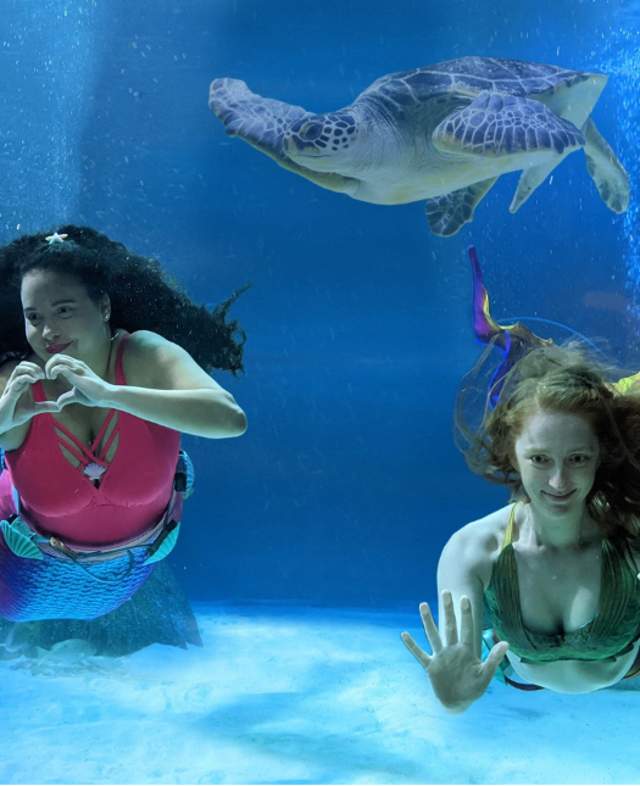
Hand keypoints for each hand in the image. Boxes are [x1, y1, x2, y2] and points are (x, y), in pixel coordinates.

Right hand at [0, 361, 63, 431]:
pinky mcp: (10, 392)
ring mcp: (12, 386)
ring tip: (39, 377)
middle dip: (35, 366)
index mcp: (22, 384)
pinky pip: (17, 379)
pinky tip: (34, 381)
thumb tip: (59, 407)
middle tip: (44, 375)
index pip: (28, 368)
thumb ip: (45, 406)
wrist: (3, 423)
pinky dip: (26, 377)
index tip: (48, 376)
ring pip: (19, 368)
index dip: (38, 369)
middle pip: (23, 364)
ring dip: (31, 369)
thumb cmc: (15, 414)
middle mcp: (16, 383)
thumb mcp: (34, 409)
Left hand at [45, 354, 114, 408]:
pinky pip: (60, 366)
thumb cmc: (94, 395)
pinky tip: (53, 378)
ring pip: (57, 358)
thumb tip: (58, 404)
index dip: (51, 366)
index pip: (60, 359)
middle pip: (57, 356)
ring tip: (49, 377)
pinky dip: (52, 371)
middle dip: (48, 365)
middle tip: (47, 377)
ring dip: (49, 366)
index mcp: (76, 368)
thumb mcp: (76, 396)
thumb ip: (66, 397)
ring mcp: (77, 368)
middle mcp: (76, 365)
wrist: (105, 396)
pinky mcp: (76, 375)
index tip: (49, 378)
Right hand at [401, 592, 508, 711]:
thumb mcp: (485, 674)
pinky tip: (404, 634)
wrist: (458, 703)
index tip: (464, 598)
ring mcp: (440, 657)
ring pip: (433, 635)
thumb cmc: (473, 689)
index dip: (465, 614)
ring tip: (423, 604)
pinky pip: (419, 654)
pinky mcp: (431, 666)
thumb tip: (507, 643)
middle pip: (449, 626)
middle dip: (448, 610)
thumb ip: (494, 659)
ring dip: (428, 621)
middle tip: (446, 591)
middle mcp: (452, 649)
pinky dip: (411, 645)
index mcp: (466, 650)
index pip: (466, 629)